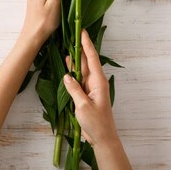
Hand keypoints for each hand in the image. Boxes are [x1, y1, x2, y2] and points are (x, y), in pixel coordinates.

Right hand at [63, 30, 117, 147]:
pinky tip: (68, 64)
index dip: (86, 44)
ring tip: (67, 46)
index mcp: (98, 81)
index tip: (82, 31)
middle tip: (72, 34)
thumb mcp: (83, 105)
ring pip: (82, 69)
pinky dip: (73, 71)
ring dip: (75, 59)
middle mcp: (95, 81)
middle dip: (80, 47)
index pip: (91, 58)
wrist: (102, 138)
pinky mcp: (86, 93)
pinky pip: (79, 78)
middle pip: (86, 60)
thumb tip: (67, 75)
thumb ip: (74, 89)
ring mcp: (91, 87)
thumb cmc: (96, 123)